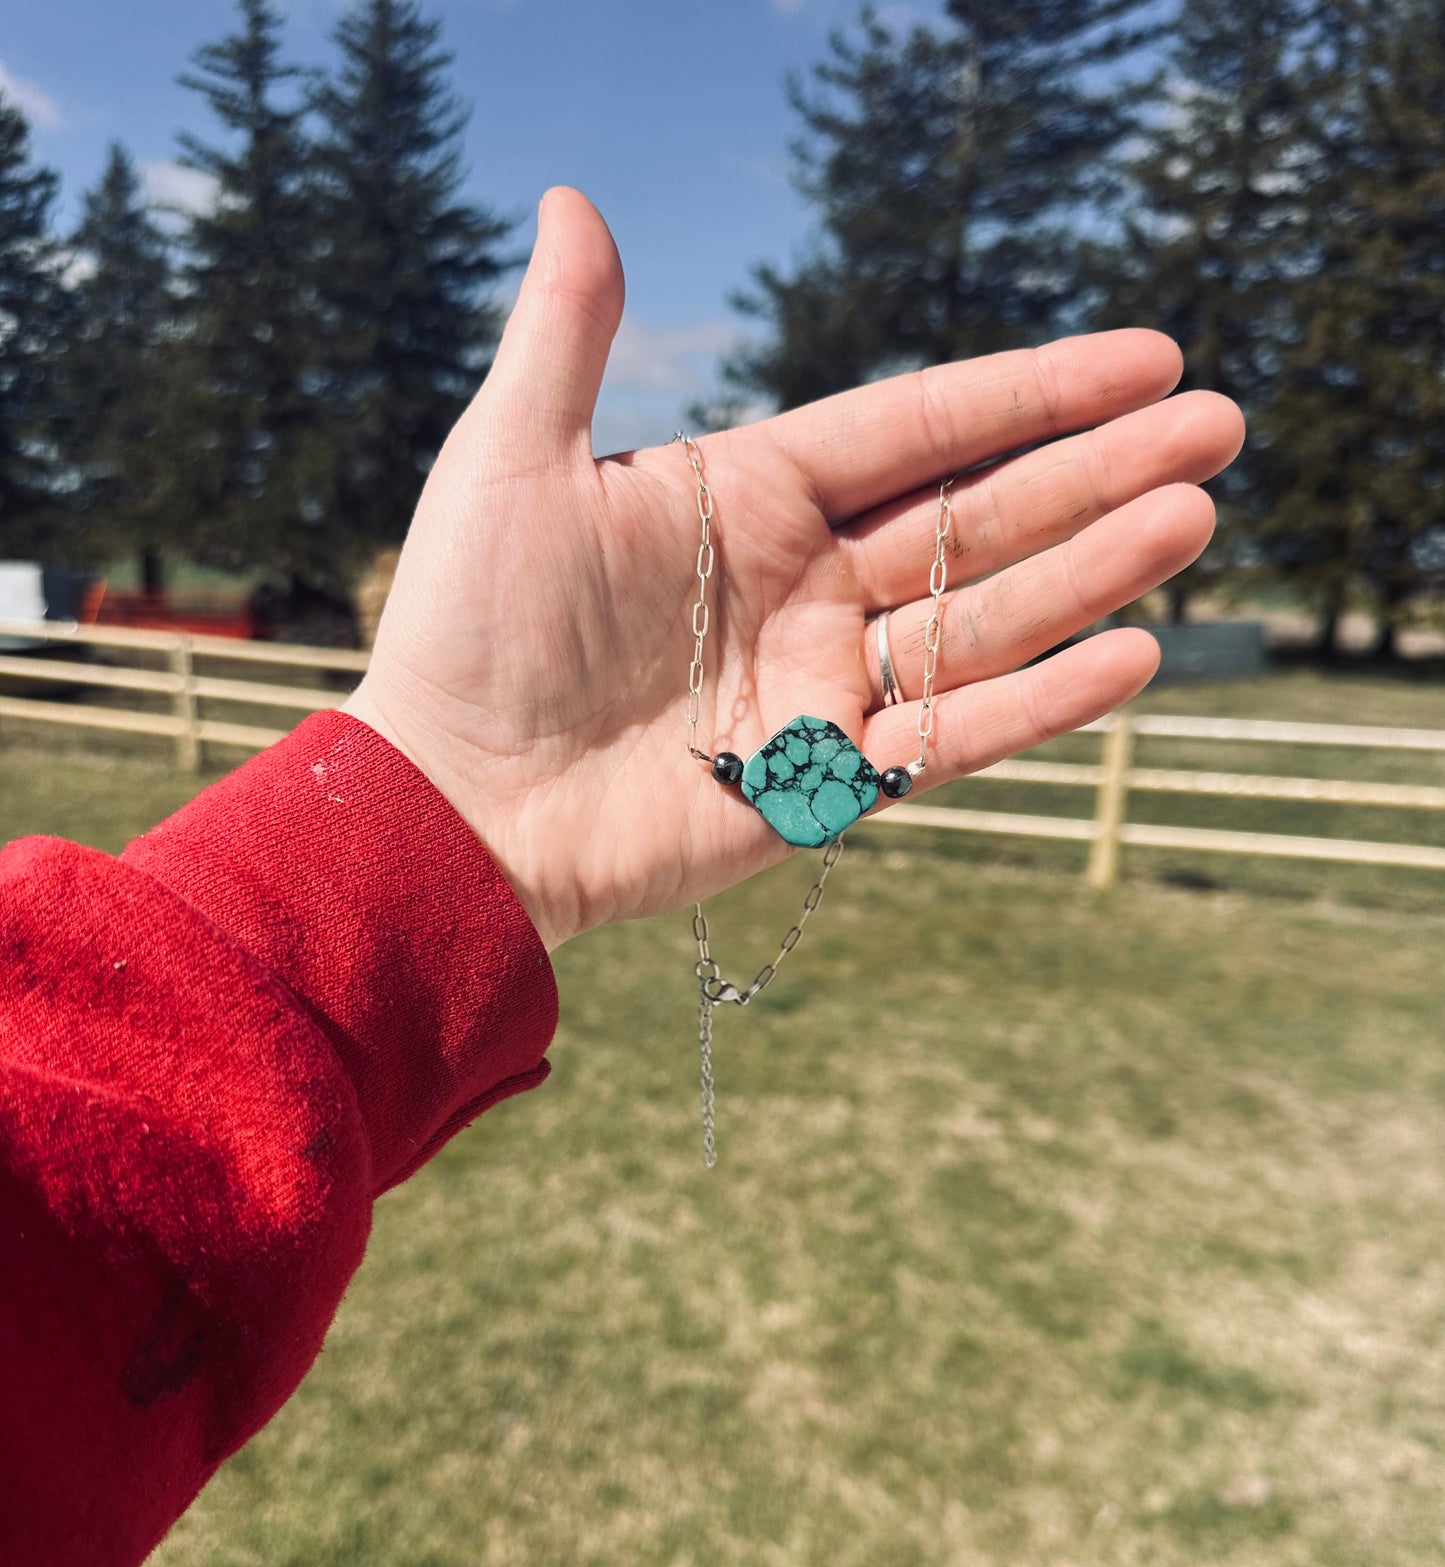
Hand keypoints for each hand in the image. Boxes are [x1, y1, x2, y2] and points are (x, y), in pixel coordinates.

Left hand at [345, 188, 1244, 951]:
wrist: (449, 805)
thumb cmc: (465, 630)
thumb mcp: (510, 460)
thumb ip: (567, 340)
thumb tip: (573, 200)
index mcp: (751, 495)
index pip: (919, 427)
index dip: (1031, 390)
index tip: (1143, 356)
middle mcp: (806, 583)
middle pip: (977, 514)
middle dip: (1096, 470)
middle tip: (1217, 426)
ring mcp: (824, 683)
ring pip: (984, 616)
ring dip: (1092, 571)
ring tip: (1193, 519)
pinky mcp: (828, 781)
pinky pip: (956, 732)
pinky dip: (1043, 701)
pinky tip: (1133, 655)